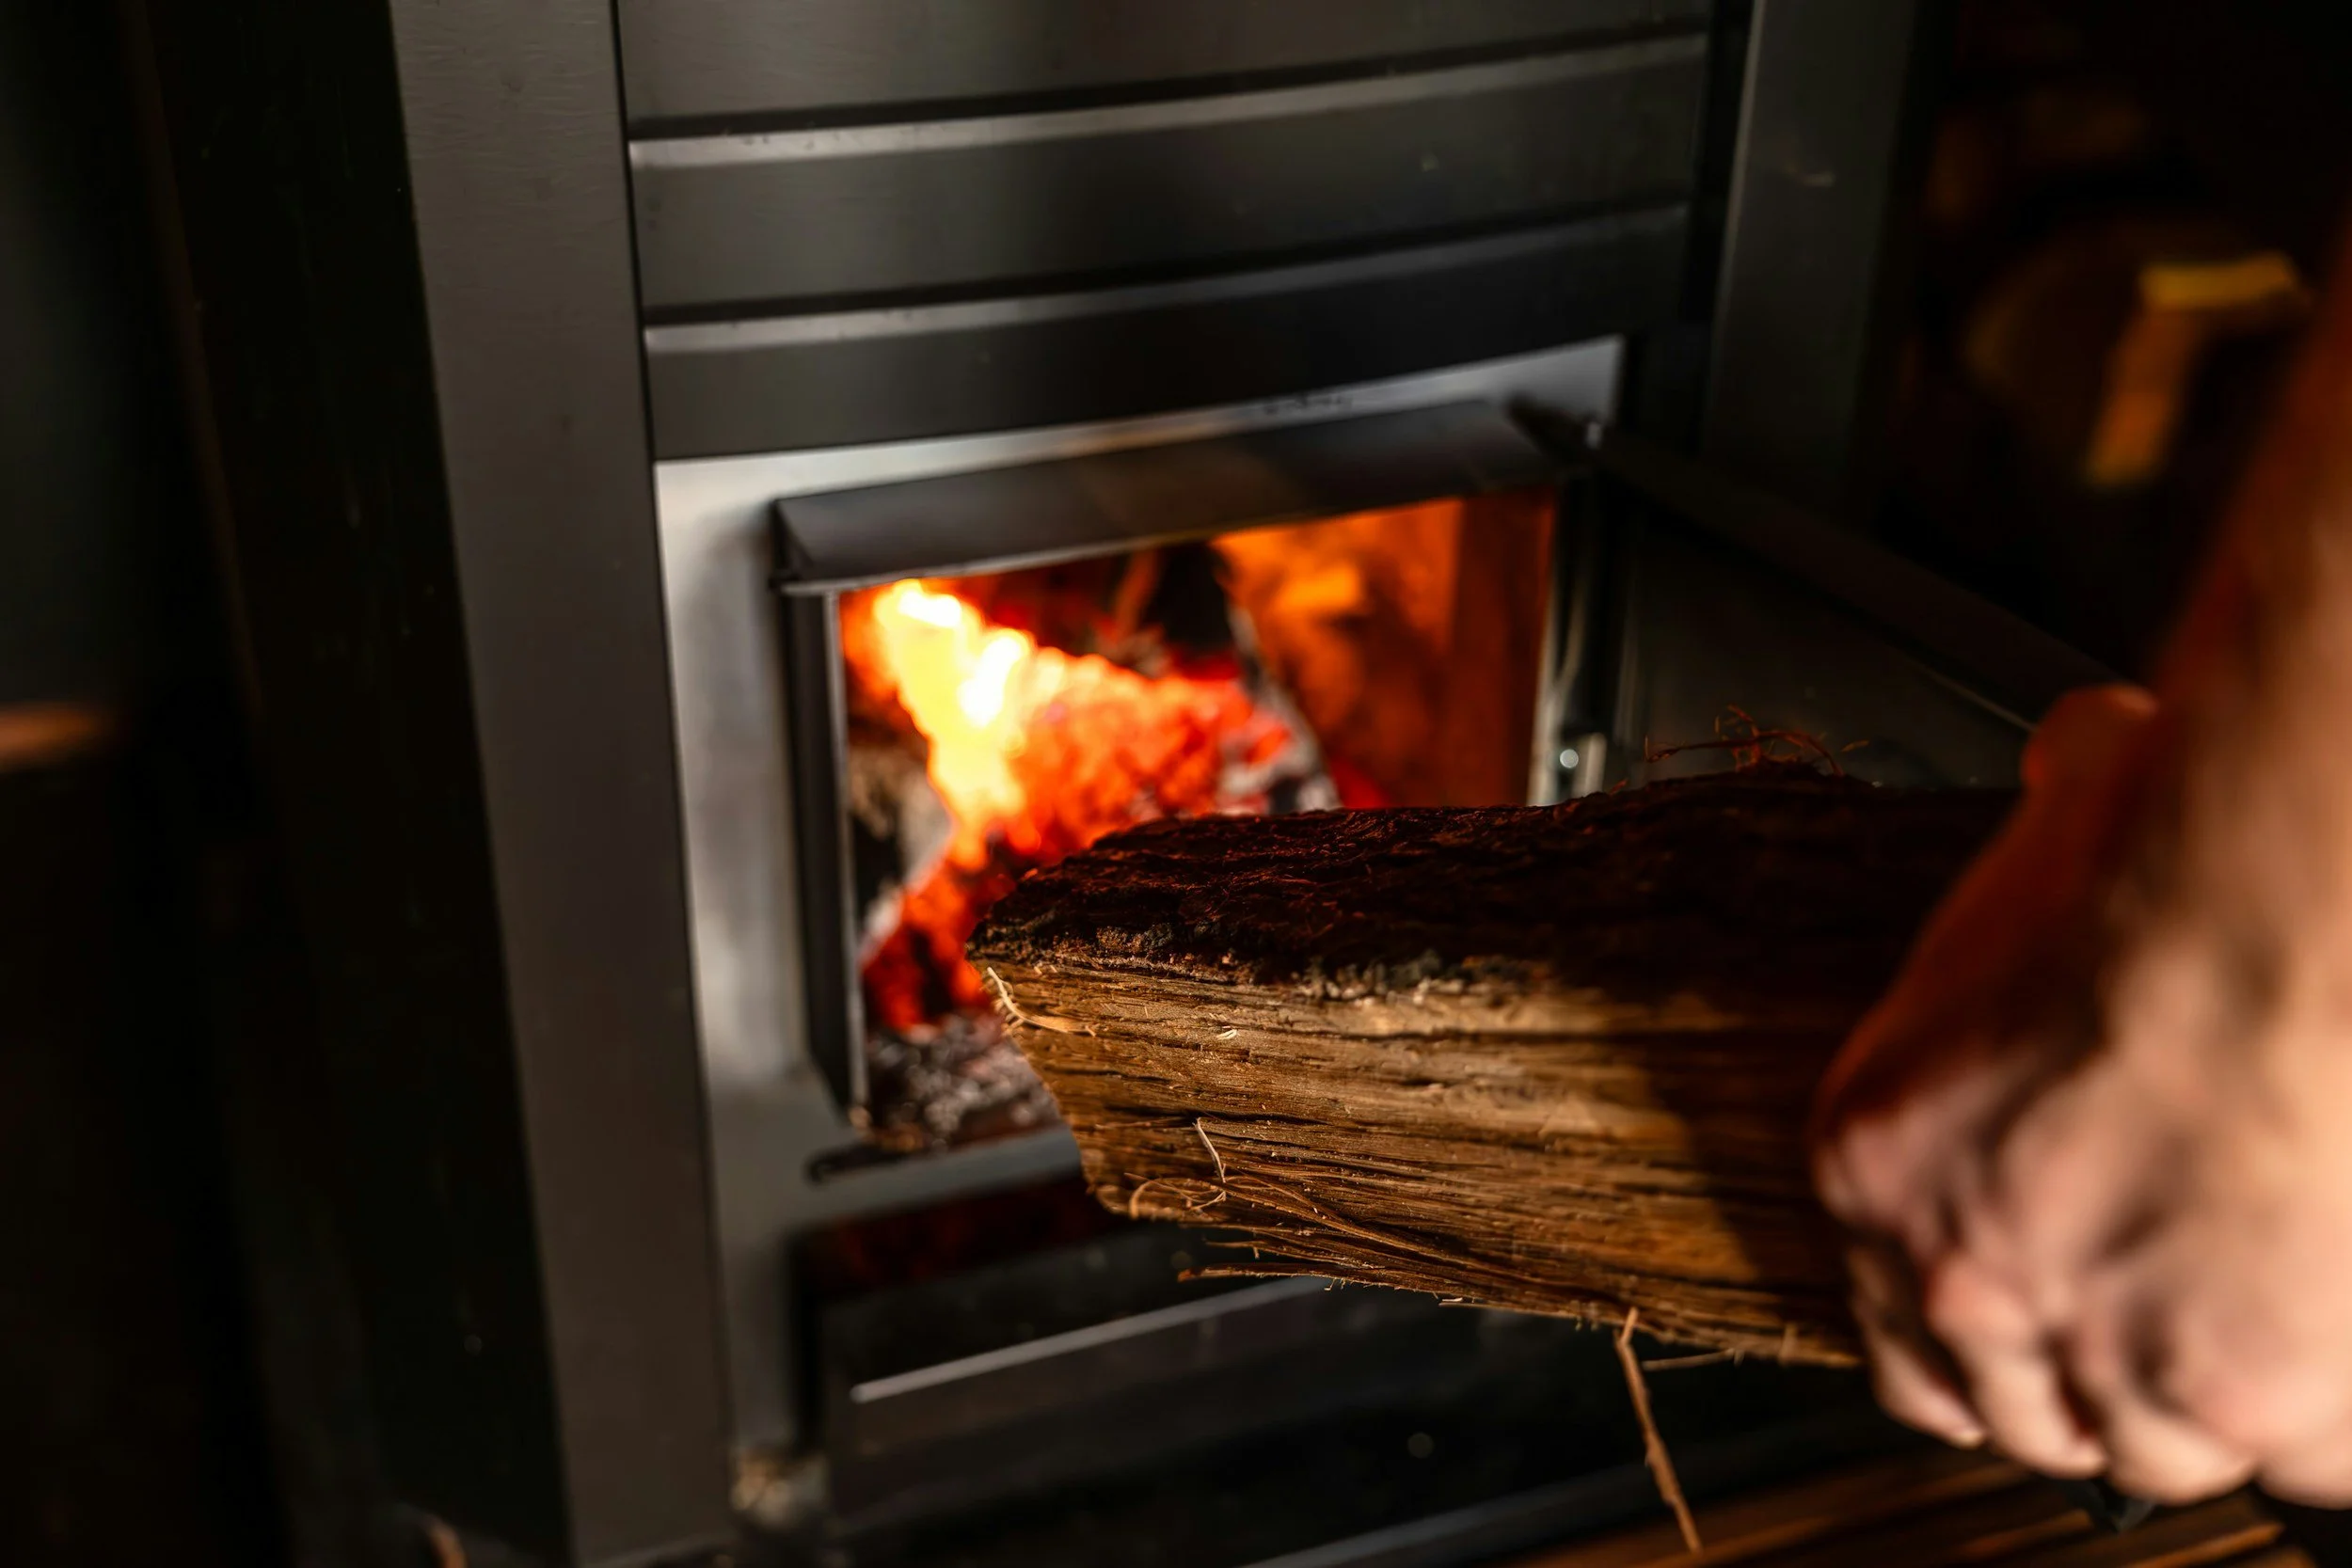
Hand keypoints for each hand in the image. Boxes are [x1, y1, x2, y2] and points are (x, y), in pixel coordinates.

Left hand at [1813, 683, 2351, 1504]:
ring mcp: (2090, 1344)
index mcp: (1881, 1161)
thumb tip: (2078, 753)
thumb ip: (2040, 849)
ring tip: (2231, 1350)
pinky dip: (2304, 1423)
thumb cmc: (2144, 879)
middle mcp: (1958, 1273)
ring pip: (2135, 1448)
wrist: (2256, 928)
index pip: (1891, 1316)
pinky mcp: (2229, 1386)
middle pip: (2003, 1401)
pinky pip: (2280, 1457)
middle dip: (2065, 1381)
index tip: (2011, 1319)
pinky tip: (2320, 1366)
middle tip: (2129, 1334)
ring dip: (2180, 1410)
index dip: (1962, 1329)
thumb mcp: (2041, 854)